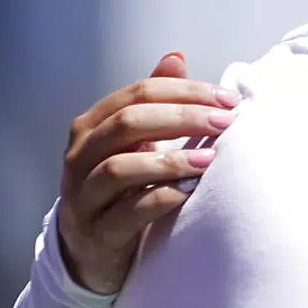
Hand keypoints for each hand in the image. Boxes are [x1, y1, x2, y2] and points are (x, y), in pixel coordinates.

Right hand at [56, 52, 238, 293]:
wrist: (90, 249)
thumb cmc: (120, 187)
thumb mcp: (132, 142)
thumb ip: (152, 101)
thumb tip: (175, 57)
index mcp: (91, 126)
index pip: (137, 94)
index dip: (184, 92)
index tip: (228, 99)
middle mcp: (80, 157)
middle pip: (128, 124)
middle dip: (182, 118)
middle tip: (225, 122)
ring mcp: (83, 197)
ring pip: (120, 168)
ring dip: (170, 161)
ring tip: (210, 160)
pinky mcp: (97, 234)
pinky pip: (127, 213)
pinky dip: (161, 198)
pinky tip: (190, 191)